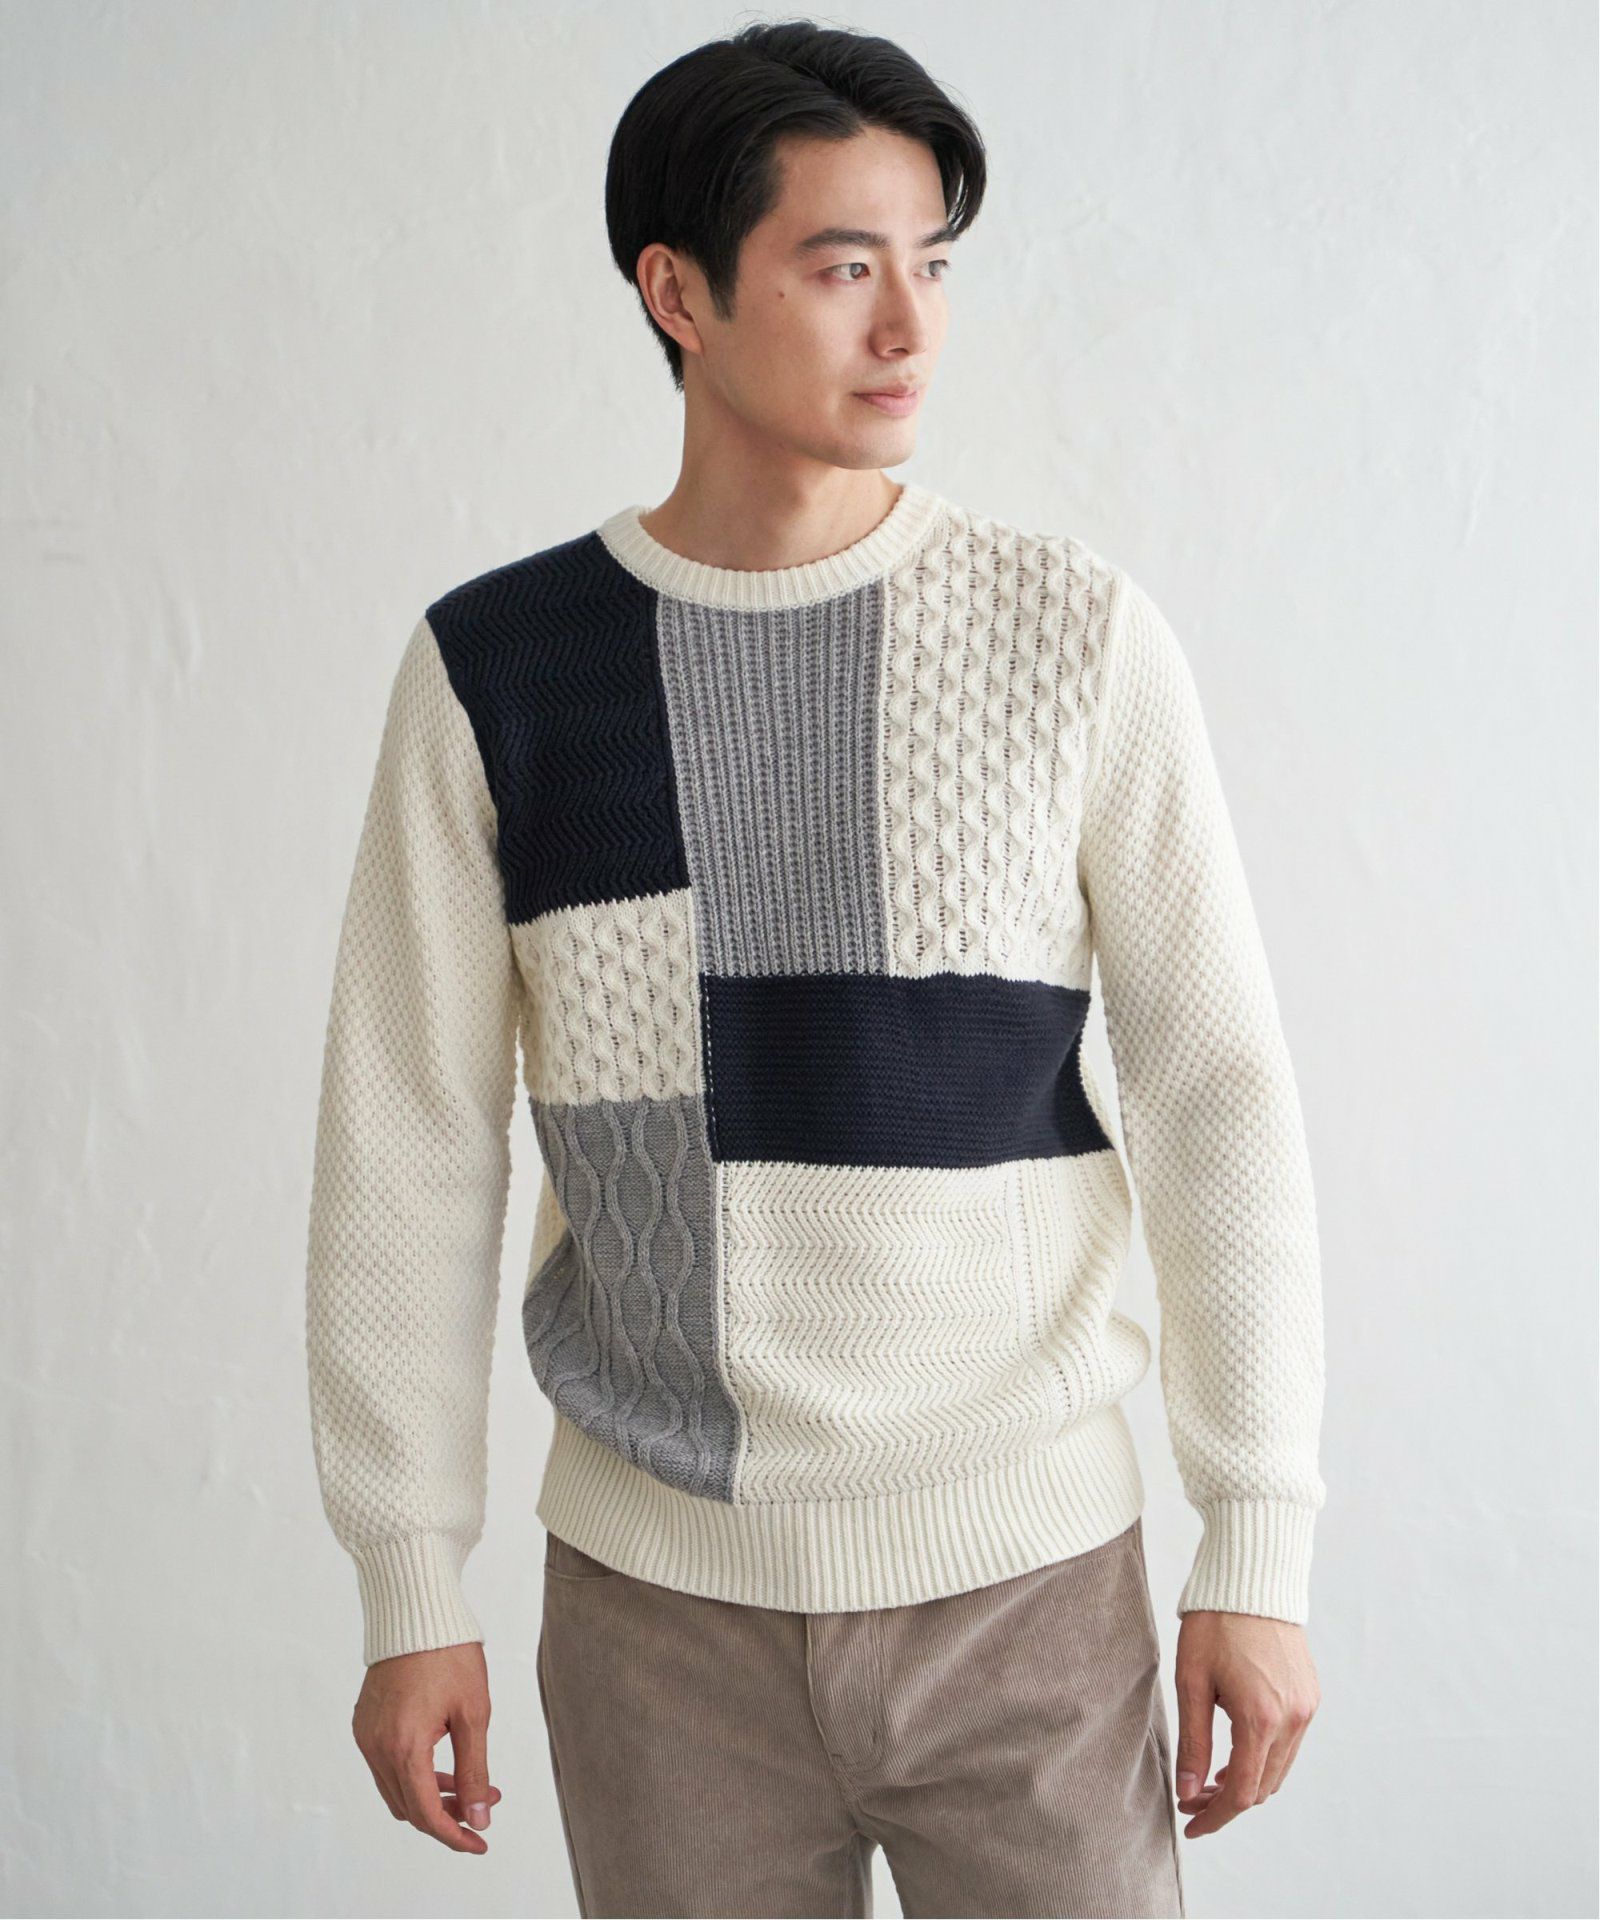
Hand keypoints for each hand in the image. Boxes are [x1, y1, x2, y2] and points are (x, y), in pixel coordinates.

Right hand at [352, 1640, 503, 1851]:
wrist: (415, 1611)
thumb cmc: (449, 1654)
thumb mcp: (473, 1713)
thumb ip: (474, 1770)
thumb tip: (480, 1817)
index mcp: (403, 1746)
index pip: (426, 1814)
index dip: (454, 1835)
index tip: (480, 1842)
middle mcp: (376, 1747)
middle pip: (409, 1808)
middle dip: (448, 1814)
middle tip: (486, 1802)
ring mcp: (365, 1736)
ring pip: (396, 1789)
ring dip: (430, 1796)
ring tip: (471, 1783)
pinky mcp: (364, 1724)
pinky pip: (385, 1767)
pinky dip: (412, 1774)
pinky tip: (442, 1762)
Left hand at [1172, 1610, 1319, 1838]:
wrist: (1252, 1579)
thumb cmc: (1216, 1623)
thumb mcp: (1192, 1681)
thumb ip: (1193, 1741)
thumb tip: (1187, 1789)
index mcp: (1261, 1718)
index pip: (1241, 1791)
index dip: (1214, 1816)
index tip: (1191, 1825)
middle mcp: (1293, 1719)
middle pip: (1262, 1787)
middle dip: (1226, 1801)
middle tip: (1191, 1796)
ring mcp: (1307, 1708)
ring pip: (1278, 1769)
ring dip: (1246, 1781)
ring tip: (1209, 1777)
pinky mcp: (1310, 1696)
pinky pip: (1290, 1745)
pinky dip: (1264, 1757)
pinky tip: (1236, 1749)